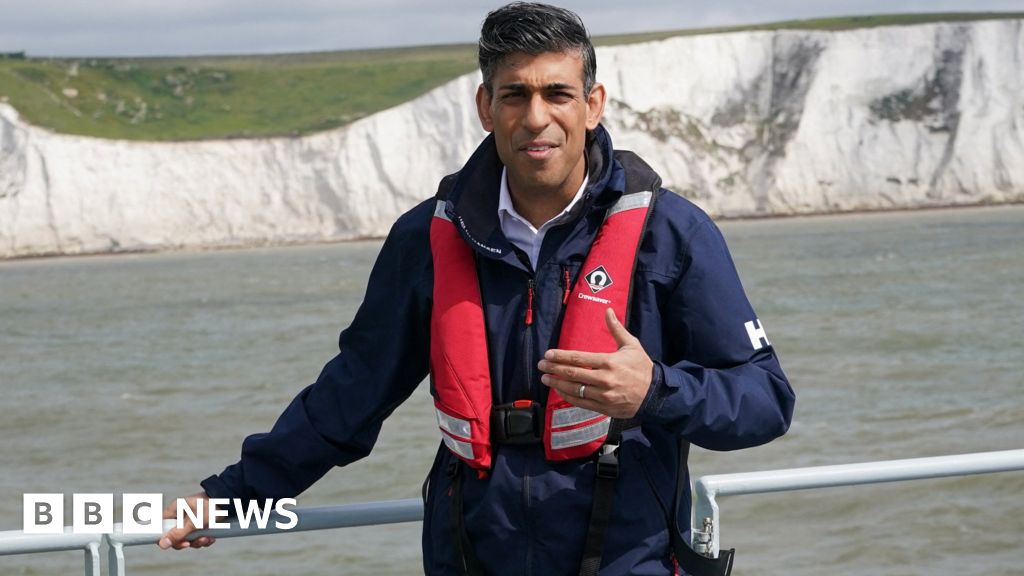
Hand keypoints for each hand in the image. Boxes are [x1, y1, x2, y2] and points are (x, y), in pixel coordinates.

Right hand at [159, 492, 216, 549]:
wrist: (231, 502)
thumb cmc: (211, 506)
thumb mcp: (194, 521)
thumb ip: (178, 533)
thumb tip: (162, 544)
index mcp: (175, 509)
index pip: (161, 525)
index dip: (165, 536)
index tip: (176, 542)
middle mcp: (181, 515)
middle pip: (174, 535)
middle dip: (185, 541)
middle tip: (191, 542)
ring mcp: (191, 520)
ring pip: (187, 538)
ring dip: (197, 541)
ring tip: (206, 538)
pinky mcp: (200, 525)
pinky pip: (197, 537)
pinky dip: (204, 539)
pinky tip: (211, 537)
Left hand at [538, 308, 653, 418]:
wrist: (655, 394)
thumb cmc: (642, 367)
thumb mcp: (631, 345)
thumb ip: (616, 329)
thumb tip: (607, 310)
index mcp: (609, 362)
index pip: (578, 358)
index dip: (560, 356)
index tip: (547, 354)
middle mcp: (604, 379)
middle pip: (572, 374)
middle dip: (554, 369)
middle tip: (541, 365)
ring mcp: (603, 395)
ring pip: (574, 389)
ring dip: (557, 384)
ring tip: (545, 379)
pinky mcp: (604, 408)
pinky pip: (581, 402)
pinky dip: (568, 397)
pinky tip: (559, 391)